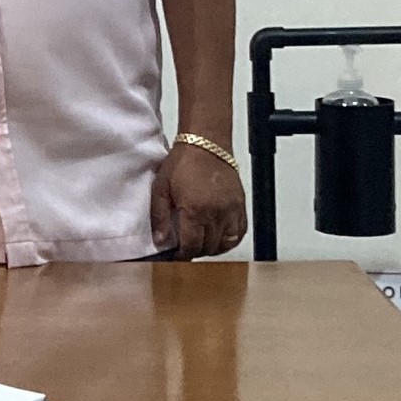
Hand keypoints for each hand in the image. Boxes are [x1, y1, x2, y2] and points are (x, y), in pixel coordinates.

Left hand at [150, 140, 246, 258]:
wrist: (206, 144)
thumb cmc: (182, 162)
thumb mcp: (161, 187)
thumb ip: (159, 216)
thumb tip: (161, 240)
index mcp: (194, 210)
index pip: (191, 246)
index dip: (183, 256)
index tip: (176, 257)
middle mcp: (216, 214)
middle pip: (208, 247)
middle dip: (195, 251)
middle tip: (186, 248)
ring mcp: (231, 210)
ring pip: (225, 244)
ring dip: (212, 248)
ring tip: (201, 244)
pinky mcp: (240, 205)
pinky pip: (240, 232)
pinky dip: (230, 240)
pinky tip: (220, 239)